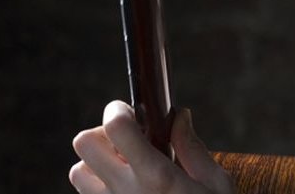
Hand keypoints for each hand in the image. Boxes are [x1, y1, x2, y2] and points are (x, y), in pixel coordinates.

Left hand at [69, 101, 232, 193]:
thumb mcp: (216, 184)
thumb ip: (192, 148)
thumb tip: (179, 117)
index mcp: (156, 176)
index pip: (116, 127)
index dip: (118, 110)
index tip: (131, 111)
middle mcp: (126, 192)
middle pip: (84, 144)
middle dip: (103, 133)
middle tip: (130, 140)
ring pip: (78, 172)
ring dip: (97, 163)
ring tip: (127, 168)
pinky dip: (102, 187)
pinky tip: (130, 192)